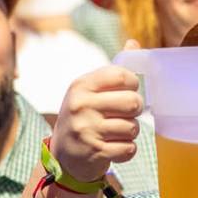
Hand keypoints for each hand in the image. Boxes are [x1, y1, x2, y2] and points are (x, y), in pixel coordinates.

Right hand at [50, 65, 142, 183]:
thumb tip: (134, 44)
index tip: (128, 90)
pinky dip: (126, 149)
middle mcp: (82, 105)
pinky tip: (114, 146)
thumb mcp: (89, 90)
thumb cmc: (82, 116)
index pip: (122, 75)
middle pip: (132, 101)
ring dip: (130, 131)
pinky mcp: (95, 152)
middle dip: (135, 109)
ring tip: (116, 131)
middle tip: (126, 113)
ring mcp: (88, 130)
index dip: (133, 83)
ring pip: (133, 127)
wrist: (62, 153)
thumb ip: (113, 71)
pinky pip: (129, 148)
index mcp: (81, 85)